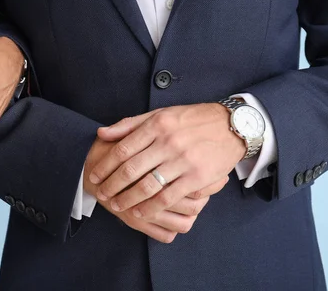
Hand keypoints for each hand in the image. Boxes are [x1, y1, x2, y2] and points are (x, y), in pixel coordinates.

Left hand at [89, 104, 242, 219]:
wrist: (233, 126)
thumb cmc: (192, 120)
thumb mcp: (160, 114)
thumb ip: (130, 124)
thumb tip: (102, 133)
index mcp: (156, 125)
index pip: (122, 149)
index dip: (105, 166)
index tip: (94, 176)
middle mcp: (168, 142)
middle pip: (130, 169)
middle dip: (111, 185)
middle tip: (100, 194)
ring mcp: (183, 161)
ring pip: (147, 186)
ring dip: (127, 199)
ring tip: (116, 205)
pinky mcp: (197, 178)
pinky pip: (168, 197)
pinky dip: (150, 208)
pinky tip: (139, 212)